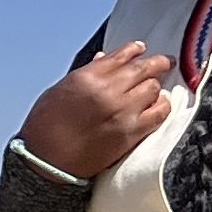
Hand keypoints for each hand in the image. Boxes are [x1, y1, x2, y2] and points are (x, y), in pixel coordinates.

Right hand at [14, 40, 179, 182]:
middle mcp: (108, 91)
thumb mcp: (60, 90)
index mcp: (87, 77)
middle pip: (143, 68)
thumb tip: (104, 60)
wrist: (48, 161)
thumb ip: (86, 73)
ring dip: (155, 85)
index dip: (134, 50)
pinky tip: (159, 104)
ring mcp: (123, 111)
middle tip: (165, 62)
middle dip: (157, 63)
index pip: (121, 55)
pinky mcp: (132, 132)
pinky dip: (162, 105)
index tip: (141, 49)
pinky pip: (159, 112)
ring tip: (156, 87)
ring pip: (153, 87)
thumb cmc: (47, 126)